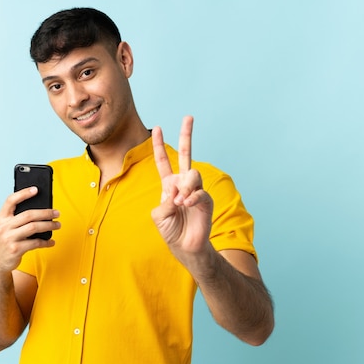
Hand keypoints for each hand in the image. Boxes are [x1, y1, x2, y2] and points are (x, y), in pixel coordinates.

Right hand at [0, 186, 59, 272]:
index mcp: (1, 218)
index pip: (11, 201)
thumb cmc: (6, 241)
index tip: (36, 189)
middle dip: (45, 213)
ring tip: (57, 225)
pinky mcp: (16, 249)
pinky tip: (51, 241)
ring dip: (49, 225)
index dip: (23, 193)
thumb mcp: (6, 228)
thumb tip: (40, 210)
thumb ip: (17, 218)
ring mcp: (9, 238)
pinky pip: (35, 243)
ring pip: (34, 227)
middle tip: (56, 213)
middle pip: (28, 214)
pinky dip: (46, 242)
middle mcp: (4, 226)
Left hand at [151, 116, 213, 263]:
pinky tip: (186, 205)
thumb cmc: (171, 231)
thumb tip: (178, 192)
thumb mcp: (159, 215)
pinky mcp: (206, 200)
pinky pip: (199, 192)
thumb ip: (165, 201)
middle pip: (186, 154)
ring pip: (192, 174)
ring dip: (184, 188)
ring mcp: (195, 190)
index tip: (157, 128)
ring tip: (180, 203)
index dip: (160, 145)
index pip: (164, 161)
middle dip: (186, 135)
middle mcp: (183, 184)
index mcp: (169, 185)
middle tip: (188, 117)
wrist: (185, 247)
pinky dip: (191, 198)